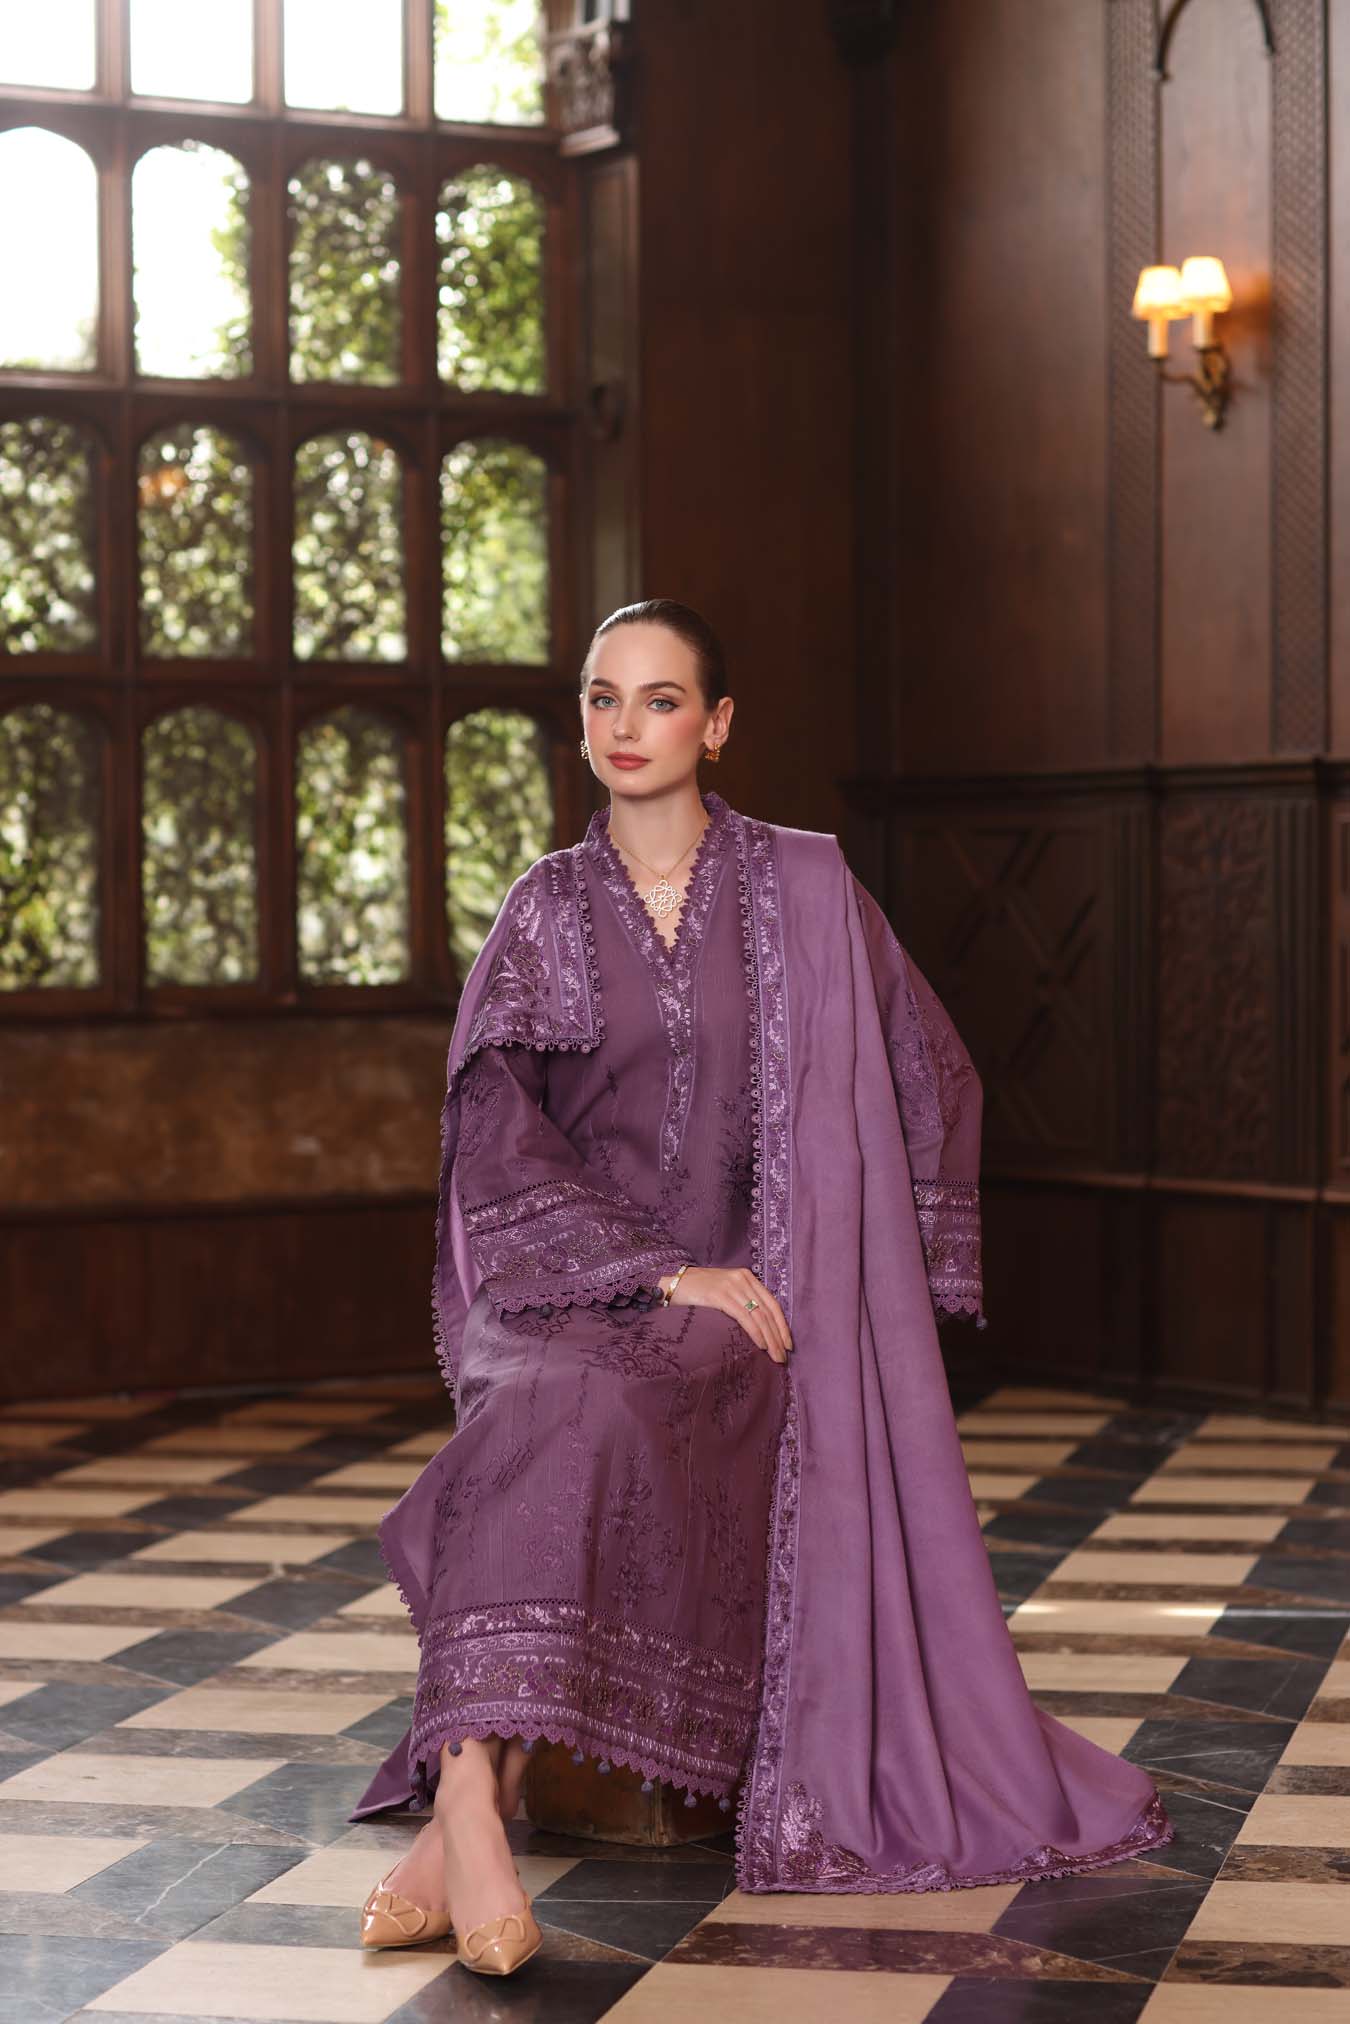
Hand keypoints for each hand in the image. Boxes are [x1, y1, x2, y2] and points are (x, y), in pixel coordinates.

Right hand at [661, 1265, 792, 1363]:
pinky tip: (761, 1345)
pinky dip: (755, 1333)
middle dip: (778, 1336)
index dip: (782, 1325)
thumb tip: (760, 1327)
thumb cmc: (698, 1291)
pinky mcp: (721, 1295)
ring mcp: (732, 1286)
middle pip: (768, 1311)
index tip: (788, 1344)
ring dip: (770, 1339)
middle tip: (784, 1357)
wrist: (672, 1282)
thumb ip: (742, 1301)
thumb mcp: (725, 1291)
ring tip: (775, 1357)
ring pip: (759, 1316)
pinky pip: (744, 1317)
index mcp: (747, 1277)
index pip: (772, 1303)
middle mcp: (743, 1279)